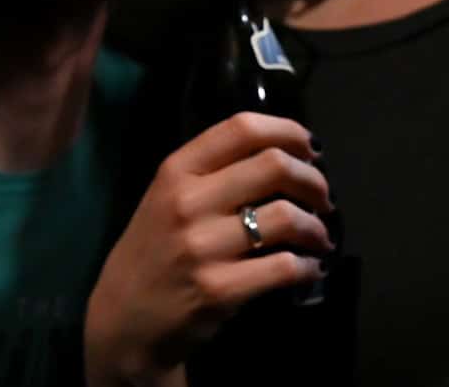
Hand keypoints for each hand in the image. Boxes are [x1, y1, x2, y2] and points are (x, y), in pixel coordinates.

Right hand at [83, 112, 333, 386]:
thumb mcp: (167, 197)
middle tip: (324, 197)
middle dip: (314, 180)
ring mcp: (202, 247)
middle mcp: (188, 201)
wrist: (124, 321)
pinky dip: (308, 265)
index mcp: (176, 170)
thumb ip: (213, 171)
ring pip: (286, 217)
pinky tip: (309, 267)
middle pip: (274, 166)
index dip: (288, 131)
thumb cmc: (154, 251)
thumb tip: (283, 154)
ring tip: (320, 236)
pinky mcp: (218, 289)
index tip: (311, 149)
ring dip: (316, 226)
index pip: (242, 128)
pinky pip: (284, 267)